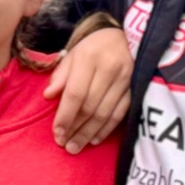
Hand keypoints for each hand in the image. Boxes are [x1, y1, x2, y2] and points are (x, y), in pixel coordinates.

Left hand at [45, 26, 131, 152]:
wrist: (127, 38)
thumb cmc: (94, 48)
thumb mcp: (73, 54)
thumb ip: (60, 75)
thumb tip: (48, 96)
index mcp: (89, 58)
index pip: (75, 93)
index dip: (65, 116)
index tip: (57, 133)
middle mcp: (109, 69)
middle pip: (90, 106)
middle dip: (75, 129)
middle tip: (64, 144)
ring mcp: (126, 80)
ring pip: (105, 114)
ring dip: (88, 133)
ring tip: (75, 147)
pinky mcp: (136, 88)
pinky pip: (120, 114)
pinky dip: (106, 129)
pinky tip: (94, 139)